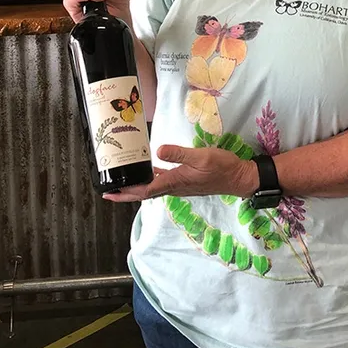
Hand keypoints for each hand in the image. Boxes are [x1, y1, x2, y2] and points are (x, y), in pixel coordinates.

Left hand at [102, 145, 258, 202]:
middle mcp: (175, 187)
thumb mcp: (200, 156)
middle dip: (126, 192)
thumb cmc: (221, 167)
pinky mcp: (186, 181)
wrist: (238, 178)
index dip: (126, 193)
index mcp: (175, 182)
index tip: (110, 194)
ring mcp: (180, 185)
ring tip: (124, 180)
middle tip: (109, 190)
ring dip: (138, 186)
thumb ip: (179, 154)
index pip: (145, 191)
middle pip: (145, 192)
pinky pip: (163, 182)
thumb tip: (157, 152)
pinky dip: (152, 178)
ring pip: (153, 188)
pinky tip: (150, 170)